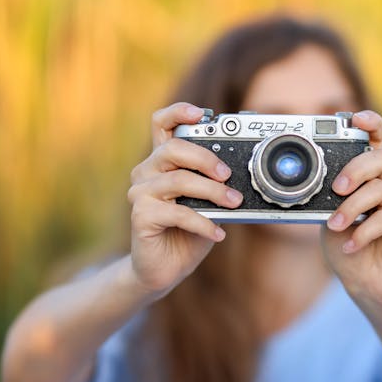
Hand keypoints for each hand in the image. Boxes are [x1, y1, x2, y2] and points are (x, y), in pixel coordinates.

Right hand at [126, 103, 242, 294]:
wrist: (164, 269)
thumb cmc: (187, 233)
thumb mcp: (207, 203)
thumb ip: (215, 184)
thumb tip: (241, 173)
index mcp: (162, 161)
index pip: (162, 124)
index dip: (179, 112)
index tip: (202, 114)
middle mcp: (146, 172)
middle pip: (173, 149)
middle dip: (206, 159)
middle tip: (228, 175)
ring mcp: (140, 193)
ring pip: (179, 180)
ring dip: (212, 193)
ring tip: (234, 204)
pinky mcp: (140, 215)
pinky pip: (177, 213)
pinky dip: (203, 223)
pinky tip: (217, 233)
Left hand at [321, 110, 381, 313]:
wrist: (368, 285)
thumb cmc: (348, 248)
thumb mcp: (329, 218)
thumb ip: (327, 198)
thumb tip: (317, 183)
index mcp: (372, 176)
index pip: (378, 140)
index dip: (372, 124)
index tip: (355, 117)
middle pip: (381, 158)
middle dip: (356, 168)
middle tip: (338, 187)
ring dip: (353, 207)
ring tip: (336, 225)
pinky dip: (364, 231)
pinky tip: (352, 245)